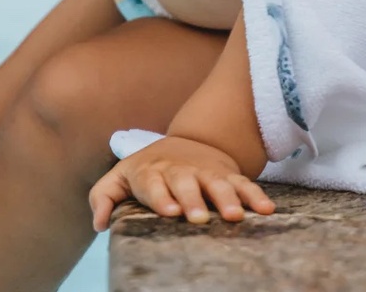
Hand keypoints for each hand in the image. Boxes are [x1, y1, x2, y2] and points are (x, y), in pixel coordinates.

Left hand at [89, 135, 275, 231]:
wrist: (186, 143)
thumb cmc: (149, 170)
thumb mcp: (121, 177)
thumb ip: (104, 196)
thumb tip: (99, 223)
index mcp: (151, 172)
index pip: (153, 183)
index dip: (161, 197)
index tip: (170, 212)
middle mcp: (179, 171)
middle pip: (186, 184)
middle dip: (192, 199)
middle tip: (198, 217)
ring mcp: (205, 172)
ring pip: (217, 184)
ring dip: (227, 199)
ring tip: (234, 217)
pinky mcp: (227, 174)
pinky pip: (243, 184)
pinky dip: (255, 196)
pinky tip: (266, 210)